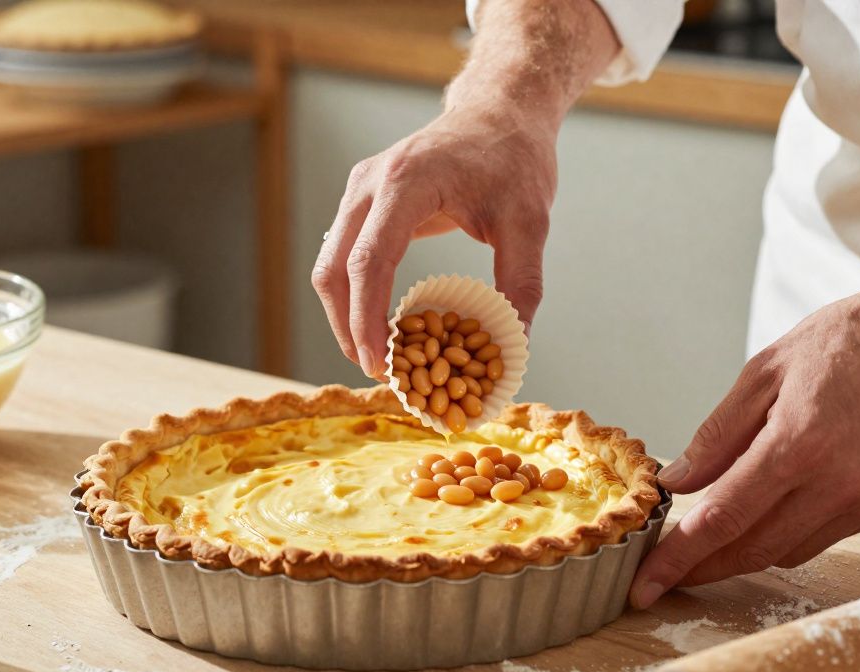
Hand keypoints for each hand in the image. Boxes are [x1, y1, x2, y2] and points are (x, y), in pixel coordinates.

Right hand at [311, 103, 557, 377]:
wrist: (499, 112)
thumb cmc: (514, 160)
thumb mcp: (530, 222)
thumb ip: (521, 282)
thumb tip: (515, 344)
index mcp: (406, 183)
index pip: (369, 261)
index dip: (366, 319)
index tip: (380, 364)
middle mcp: (369, 183)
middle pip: (334, 268)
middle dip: (347, 327)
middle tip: (376, 371)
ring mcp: (359, 189)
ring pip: (329, 264)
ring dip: (345, 313)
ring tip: (376, 355)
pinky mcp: (361, 200)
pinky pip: (342, 254)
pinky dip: (353, 293)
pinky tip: (381, 323)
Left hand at [630, 273, 859, 608]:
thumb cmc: (845, 341)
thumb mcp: (763, 373)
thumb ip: (716, 436)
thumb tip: (676, 482)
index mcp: (796, 445)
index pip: (722, 520)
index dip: (678, 558)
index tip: (646, 584)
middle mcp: (835, 484)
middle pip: (752, 550)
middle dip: (701, 569)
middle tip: (661, 577)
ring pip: (785, 553)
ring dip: (739, 555)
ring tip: (700, 548)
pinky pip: (818, 539)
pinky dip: (780, 538)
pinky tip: (757, 521)